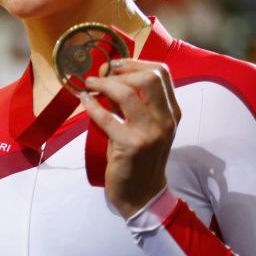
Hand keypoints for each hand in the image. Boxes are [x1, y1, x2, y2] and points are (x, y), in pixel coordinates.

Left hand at [81, 59, 180, 217]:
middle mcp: (166, 119)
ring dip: (103, 84)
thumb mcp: (144, 126)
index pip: (162, 73)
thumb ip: (134, 103)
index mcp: (172, 111)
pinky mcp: (131, 145)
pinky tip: (84, 101)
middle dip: (121, 70)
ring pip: (127, 93)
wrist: (142, 193)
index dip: (135, 63)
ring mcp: (151, 133)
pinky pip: (107, 117)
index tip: (114, 65)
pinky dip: (91, 105)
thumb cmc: (139, 156)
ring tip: (89, 84)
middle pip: (149, 78)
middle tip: (101, 74)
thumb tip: (108, 74)